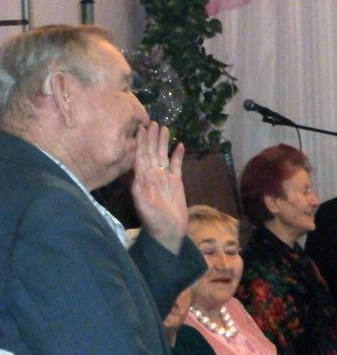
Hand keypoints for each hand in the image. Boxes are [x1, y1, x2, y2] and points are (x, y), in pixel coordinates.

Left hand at [131, 122, 186, 253]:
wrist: (169, 232)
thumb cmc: (155, 221)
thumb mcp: (145, 206)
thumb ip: (141, 190)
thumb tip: (139, 174)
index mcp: (143, 180)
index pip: (141, 157)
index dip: (140, 143)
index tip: (140, 128)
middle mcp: (153, 176)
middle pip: (151, 152)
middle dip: (151, 137)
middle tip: (152, 121)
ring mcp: (165, 178)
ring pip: (163, 156)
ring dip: (162, 142)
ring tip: (164, 128)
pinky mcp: (176, 183)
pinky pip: (177, 165)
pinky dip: (178, 155)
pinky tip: (180, 145)